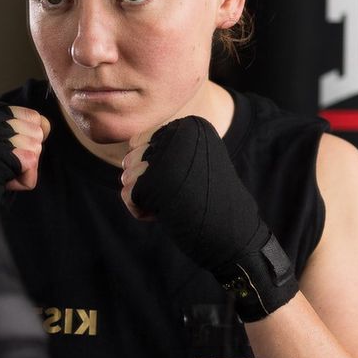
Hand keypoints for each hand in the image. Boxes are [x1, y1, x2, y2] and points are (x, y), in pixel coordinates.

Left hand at [121, 116, 297, 320]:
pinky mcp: (154, 182)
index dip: (151, 167)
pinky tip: (166, 213)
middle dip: (145, 182)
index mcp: (190, 125)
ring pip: (127, 176)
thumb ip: (163, 150)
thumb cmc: (210, 199)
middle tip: (178, 193)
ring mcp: (165, 158)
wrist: (232, 232)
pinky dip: (141, 210)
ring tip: (174, 202)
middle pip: (131, 158)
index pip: (139, 140)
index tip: (179, 179)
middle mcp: (177, 134)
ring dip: (144, 197)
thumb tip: (126, 154)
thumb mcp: (191, 162)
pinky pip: (127, 195)